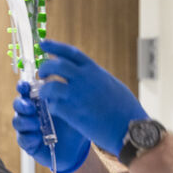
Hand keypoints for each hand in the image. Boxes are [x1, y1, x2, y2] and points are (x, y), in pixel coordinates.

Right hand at [13, 81, 90, 172]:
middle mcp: (31, 113)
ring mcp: (28, 128)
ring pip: (17, 121)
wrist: (76, 148)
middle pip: (18, 104)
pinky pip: (22, 139)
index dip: (23, 86)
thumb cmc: (73, 124)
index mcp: (39, 101)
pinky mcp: (28, 143)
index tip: (26, 86)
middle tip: (31, 107)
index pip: (26, 90)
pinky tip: (38, 138)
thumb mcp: (74, 110)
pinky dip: (29, 138)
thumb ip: (67, 97)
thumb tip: (65, 82)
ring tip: (37, 124)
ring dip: (25, 121)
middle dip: (22, 104)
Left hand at [37, 40, 147, 155]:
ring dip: (44, 89)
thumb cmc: (127, 109)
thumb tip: (90, 76)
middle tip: (42, 74)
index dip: (55, 47)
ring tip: (44, 94)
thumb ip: (98, 78)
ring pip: (50, 86)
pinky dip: (51, 107)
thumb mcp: (113, 85)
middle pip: (55, 66)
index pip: (70, 53)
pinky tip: (54, 110)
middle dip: (45, 68)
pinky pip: (53, 106)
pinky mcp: (73, 113)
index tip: (44, 44)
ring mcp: (77, 96)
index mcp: (95, 71)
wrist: (130, 128)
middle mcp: (84, 80)